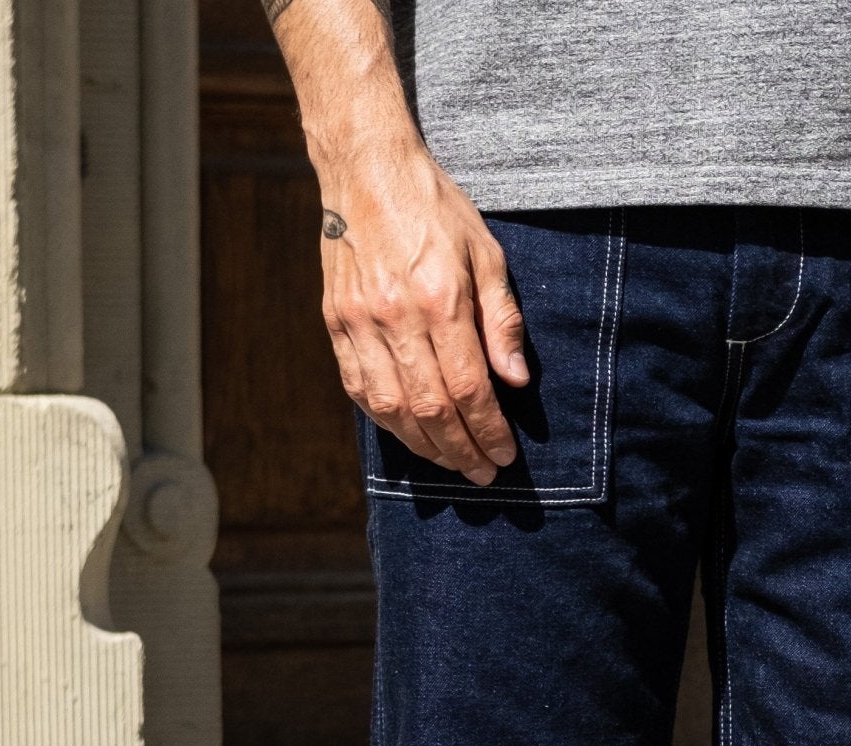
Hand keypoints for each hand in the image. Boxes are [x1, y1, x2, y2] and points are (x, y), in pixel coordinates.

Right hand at [318, 142, 527, 483]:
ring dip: (424, 445)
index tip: (504, 454)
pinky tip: (409, 432)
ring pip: (392, 408)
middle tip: (482, 472)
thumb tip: (515, 382)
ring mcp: (359, 322)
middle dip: (460, 450)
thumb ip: (502, 320)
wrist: (366, 168)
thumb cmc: (435, 209)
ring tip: (450, 460)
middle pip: (431, 409)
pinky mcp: (335, 322)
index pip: (468, 388)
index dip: (488, 430)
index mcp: (439, 299)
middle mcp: (395, 317)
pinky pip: (360, 389)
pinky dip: (386, 420)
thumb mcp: (486, 254)